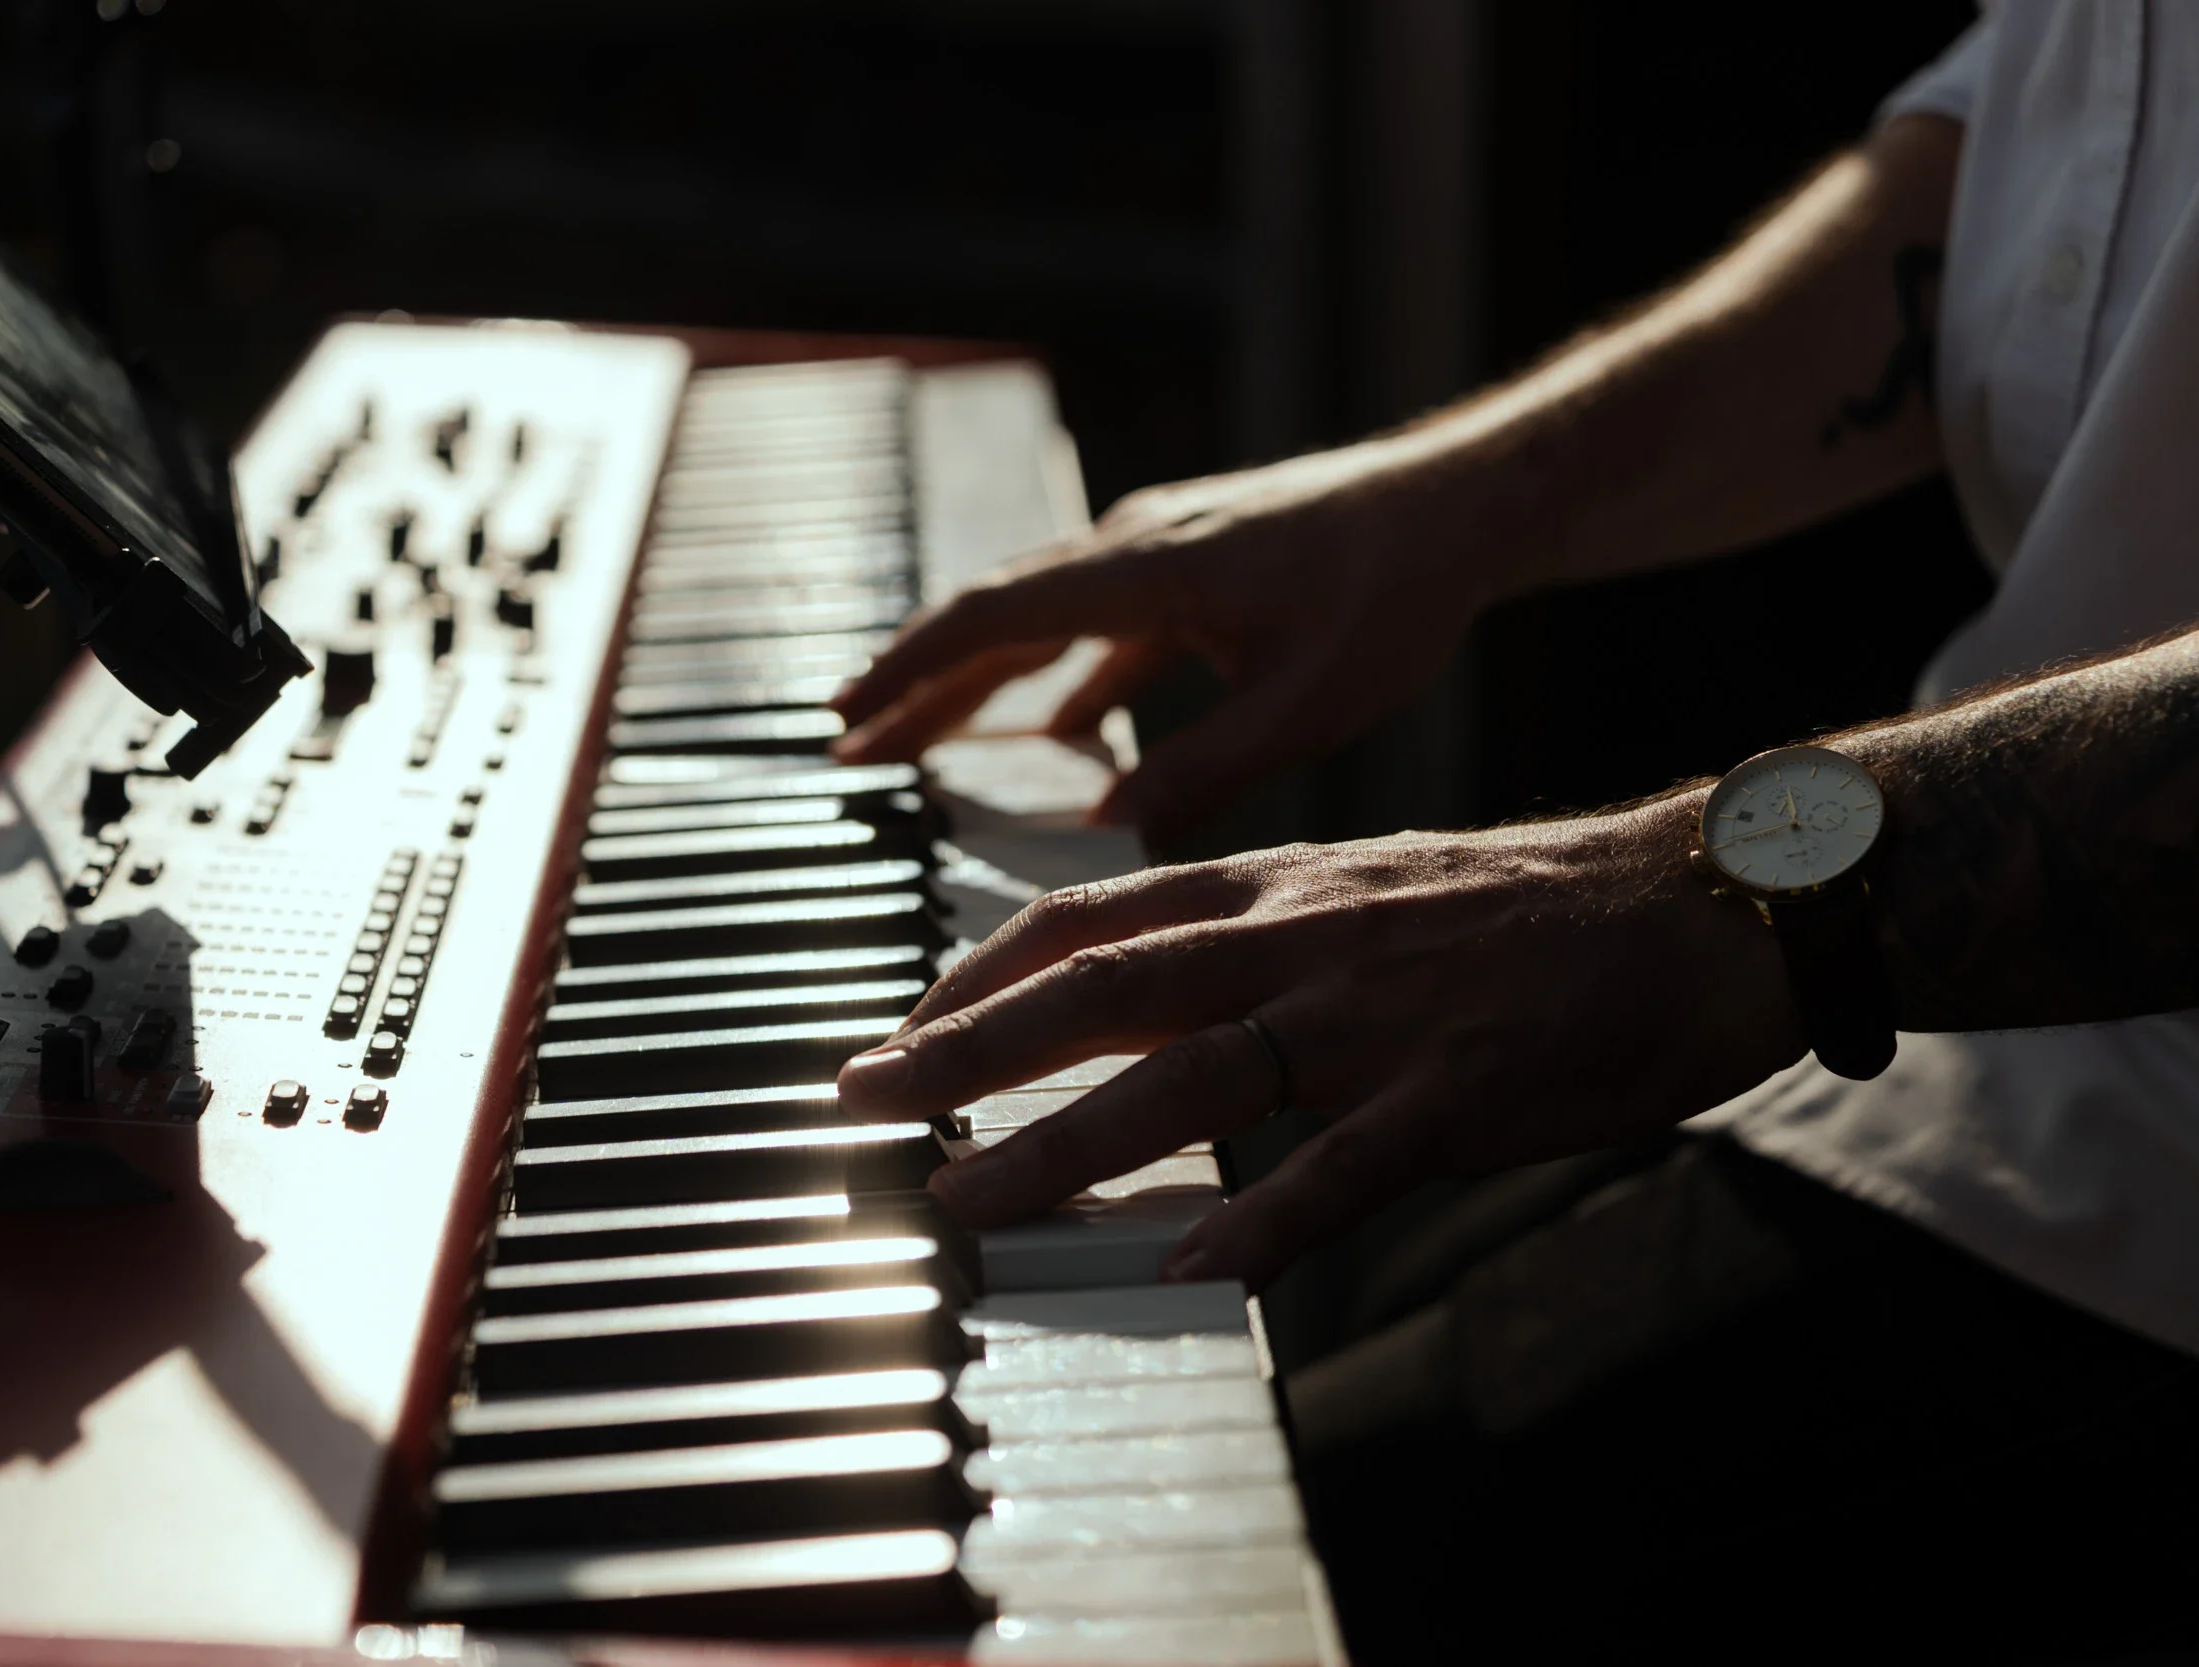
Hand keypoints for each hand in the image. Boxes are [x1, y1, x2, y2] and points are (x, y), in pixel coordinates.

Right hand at [828, 445, 1501, 841]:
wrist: (1461, 505)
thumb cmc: (1392, 596)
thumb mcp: (1300, 708)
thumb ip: (1200, 774)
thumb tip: (1106, 829)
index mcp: (1143, 571)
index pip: (993, 617)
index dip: (913, 671)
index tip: (849, 717)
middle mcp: (1134, 546)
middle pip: (995, 615)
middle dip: (917, 681)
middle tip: (848, 739)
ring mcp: (1160, 550)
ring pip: (1040, 617)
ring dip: (979, 677)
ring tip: (917, 736)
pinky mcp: (1192, 564)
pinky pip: (1100, 625)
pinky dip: (1061, 676)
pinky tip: (1055, 734)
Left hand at [836, 795, 1806, 1285]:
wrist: (1695, 900)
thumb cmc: (1522, 909)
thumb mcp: (1362, 884)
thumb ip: (1252, 930)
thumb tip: (1146, 990)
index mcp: (1277, 883)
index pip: (1090, 920)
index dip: (979, 977)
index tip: (900, 1030)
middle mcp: (1306, 933)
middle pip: (1104, 989)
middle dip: (968, 1049)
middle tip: (864, 1104)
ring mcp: (1379, 1013)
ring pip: (1194, 1079)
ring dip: (1066, 1143)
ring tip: (971, 1201)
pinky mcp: (1460, 1091)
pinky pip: (1345, 1168)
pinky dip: (1263, 1218)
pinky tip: (1188, 1267)